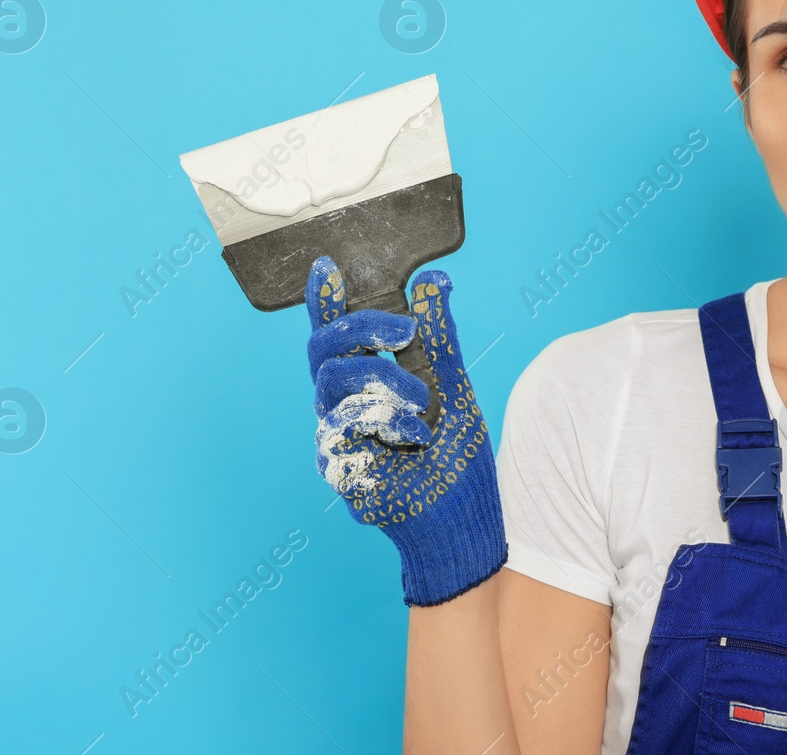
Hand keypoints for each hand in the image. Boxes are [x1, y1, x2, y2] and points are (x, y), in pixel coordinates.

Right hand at [306, 255, 506, 605]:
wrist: (464, 517)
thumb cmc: (457, 458)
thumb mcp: (455, 385)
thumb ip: (440, 337)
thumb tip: (435, 281)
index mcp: (368, 383)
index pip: (337, 335)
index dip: (324, 302)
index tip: (326, 268)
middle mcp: (344, 406)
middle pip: (322, 350)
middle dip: (362, 327)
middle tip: (404, 330)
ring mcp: (336, 437)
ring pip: (331, 381)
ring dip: (384, 381)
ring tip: (422, 403)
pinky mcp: (336, 466)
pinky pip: (342, 423)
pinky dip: (385, 421)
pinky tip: (413, 436)